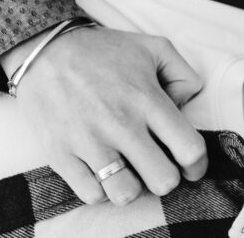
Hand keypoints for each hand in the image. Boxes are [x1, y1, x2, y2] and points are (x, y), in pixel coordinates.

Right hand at [3, 26, 206, 204]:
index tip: (191, 167)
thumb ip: (184, 75)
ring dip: (132, 187)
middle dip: (166, 179)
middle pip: (163, 181)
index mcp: (148, 99)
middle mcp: (121, 124)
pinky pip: (91, 195)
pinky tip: (101, 171)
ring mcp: (89, 142)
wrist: (46, 50)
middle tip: (157, 167)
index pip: (189, 149)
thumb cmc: (105, 50)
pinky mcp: (61, 155)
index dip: (197, 165)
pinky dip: (101, 189)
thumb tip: (186, 108)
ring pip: (125, 194)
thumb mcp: (155, 47)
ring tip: (128, 171)